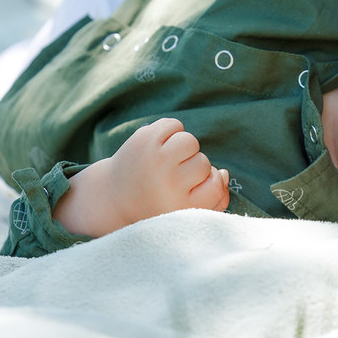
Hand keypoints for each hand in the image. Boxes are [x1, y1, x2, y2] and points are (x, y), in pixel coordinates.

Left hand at [55, 118, 229, 237]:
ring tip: (167, 161)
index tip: (194, 188)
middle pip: (204, 164)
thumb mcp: (185, 212)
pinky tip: (158, 147)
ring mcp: (154, 160)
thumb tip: (224, 173)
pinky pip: (174, 125)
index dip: (210, 182)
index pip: (216, 184)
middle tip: (172, 178)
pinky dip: (170, 132)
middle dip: (193, 168)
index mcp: (177, 208)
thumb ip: (215, 199)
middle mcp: (166, 185)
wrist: (113, 195)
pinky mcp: (143, 140)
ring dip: (183, 149)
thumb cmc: (158, 203)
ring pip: (190, 142)